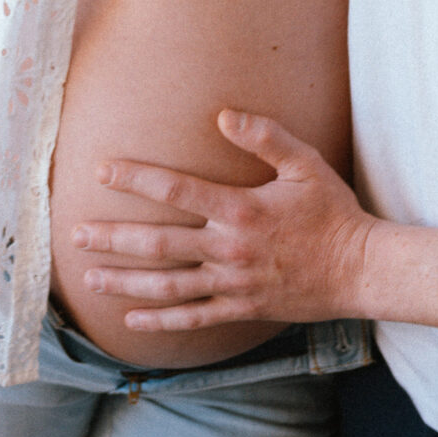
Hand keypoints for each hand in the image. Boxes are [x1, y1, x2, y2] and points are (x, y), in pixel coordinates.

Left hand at [70, 110, 385, 331]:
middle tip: (75, 234)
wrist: (362, 270)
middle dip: (113, 237)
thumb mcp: (305, 165)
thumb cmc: (334, 213)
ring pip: (167, 285)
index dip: (135, 178)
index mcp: (240, 210)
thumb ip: (265, 137)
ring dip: (124, 282)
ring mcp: (233, 284)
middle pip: (158, 243)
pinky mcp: (241, 309)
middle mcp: (229, 249)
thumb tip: (224, 115)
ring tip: (89, 278)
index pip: (175, 190)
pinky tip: (131, 320)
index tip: (102, 170)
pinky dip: (160, 321)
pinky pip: (194, 317)